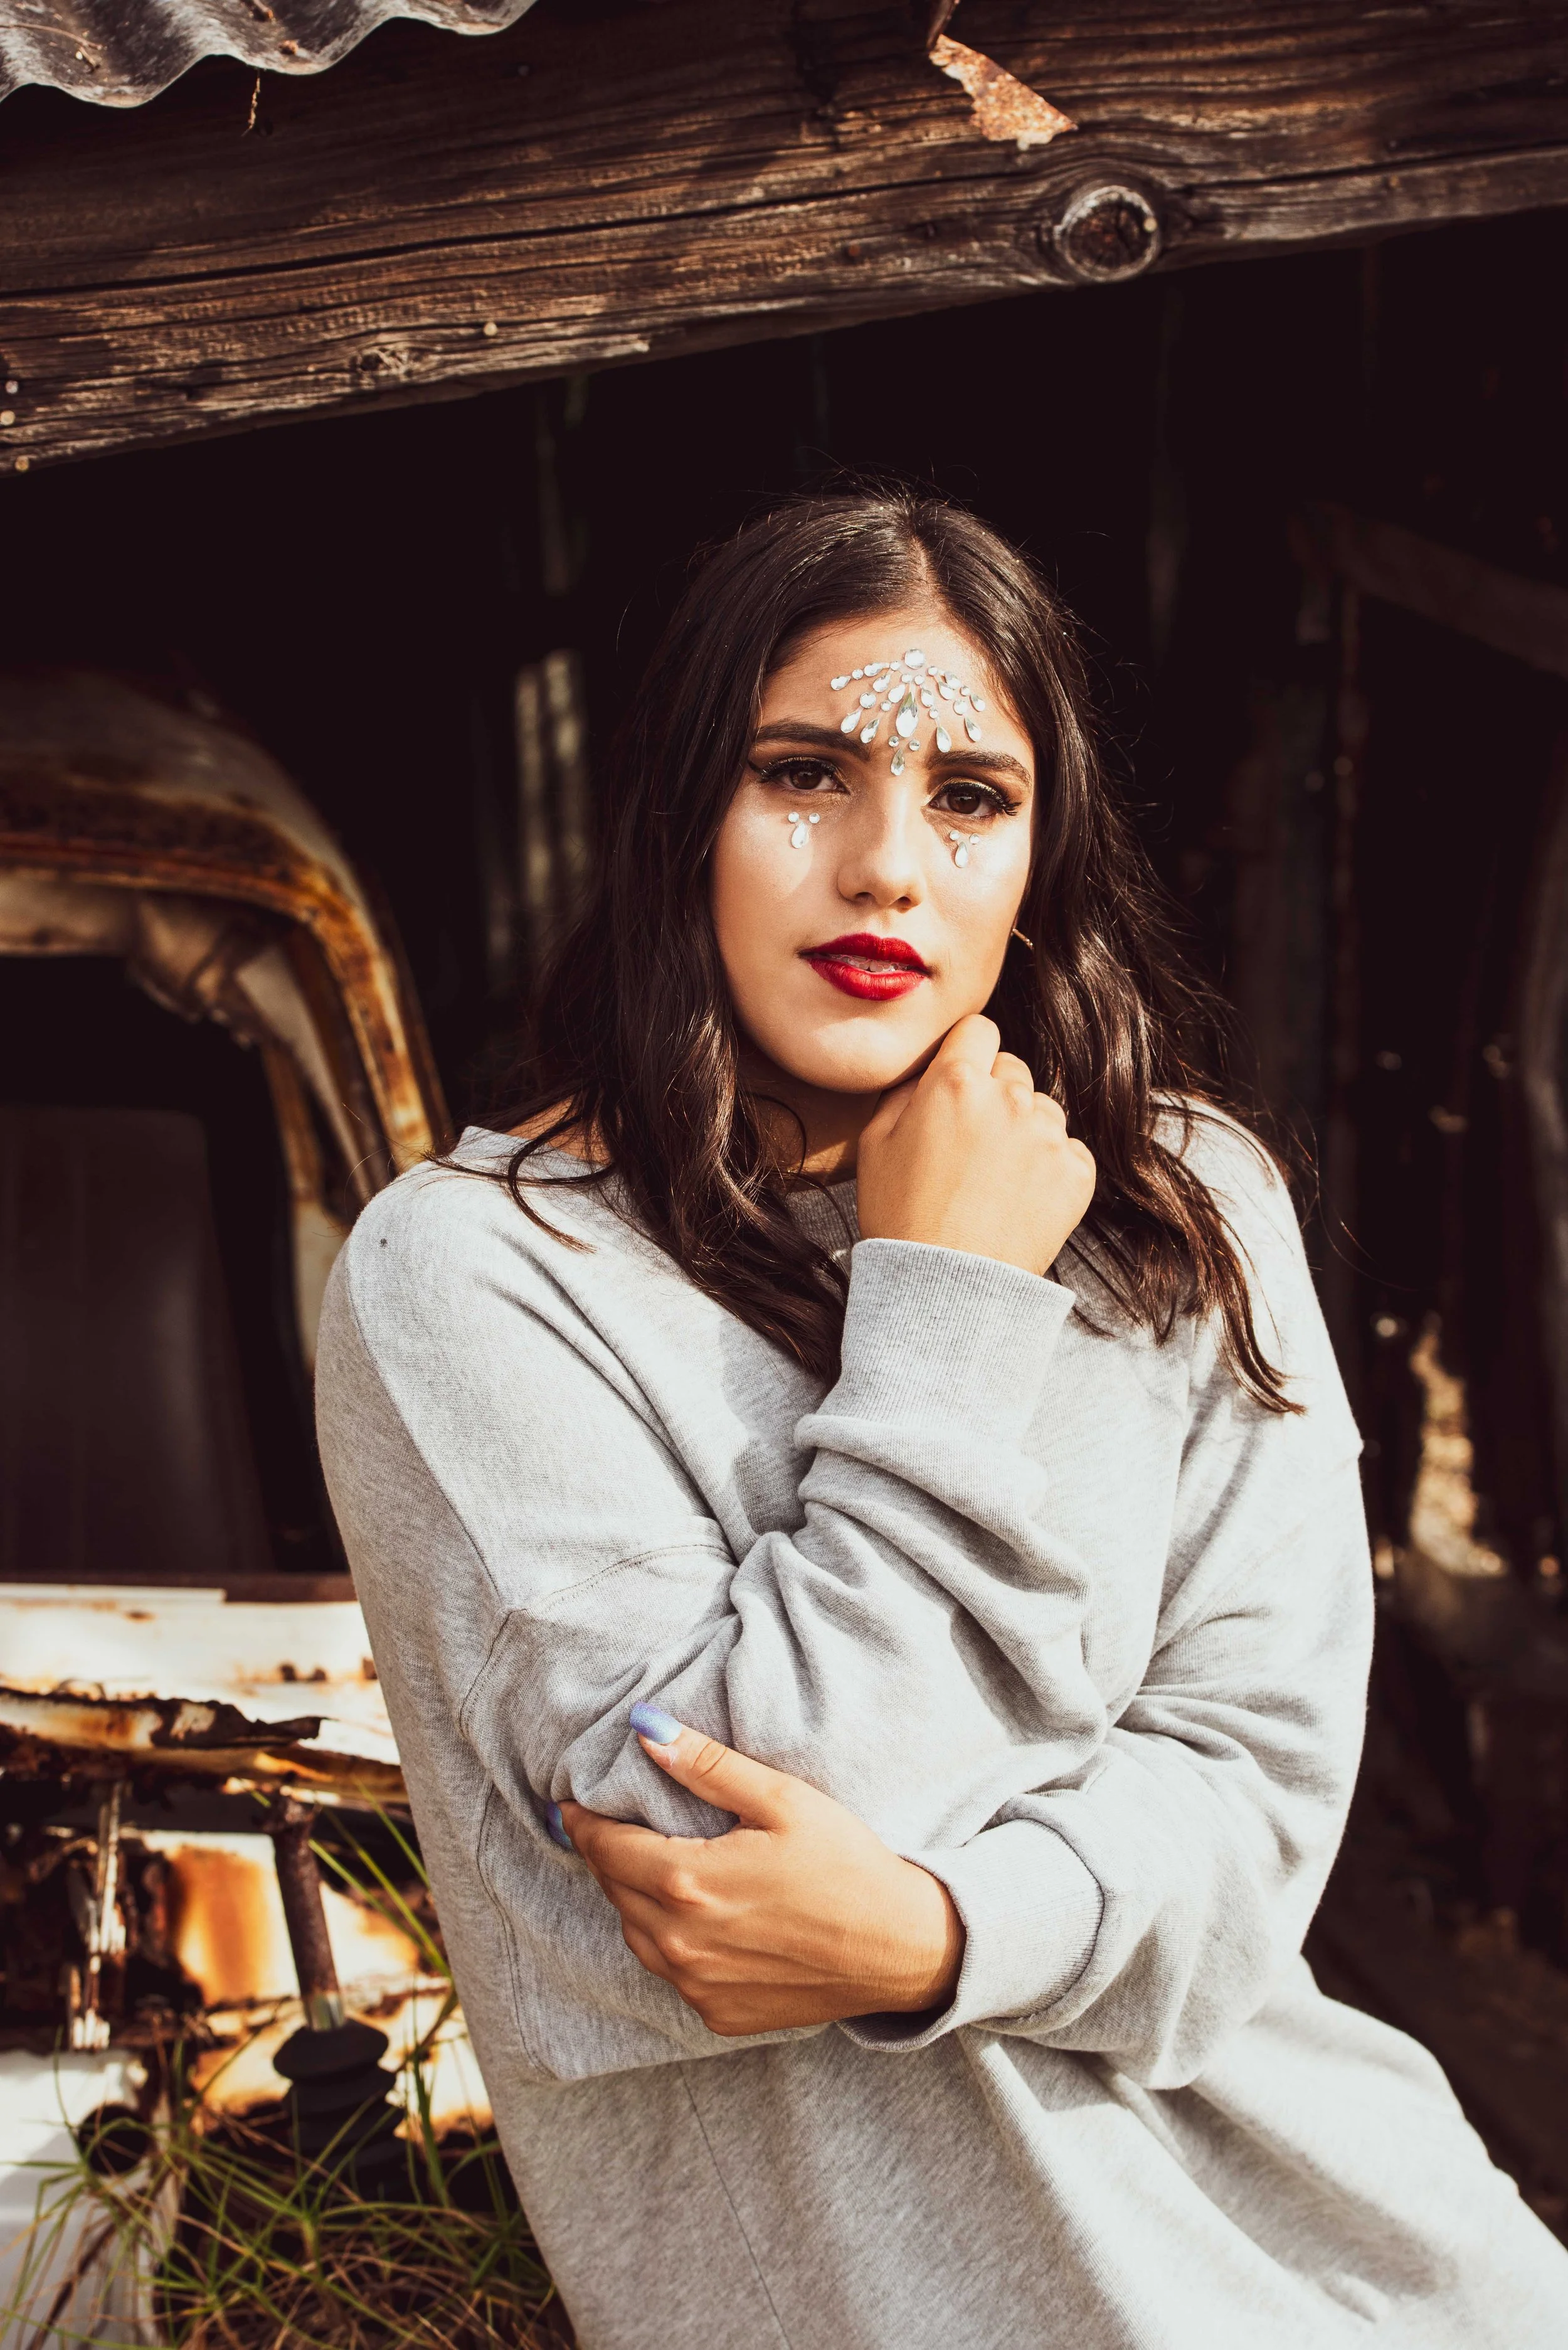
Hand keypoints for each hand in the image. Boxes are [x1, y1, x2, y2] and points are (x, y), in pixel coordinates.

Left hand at [556, 1712, 964, 2036]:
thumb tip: (644, 1729)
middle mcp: (680, 1943)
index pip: (605, 1847)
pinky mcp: (717, 2014)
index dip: (583, 1822)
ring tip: (645, 1866)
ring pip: (634, 1935)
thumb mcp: (780, 1799)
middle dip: (606, 1855)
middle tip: (607, 1826)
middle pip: (614, 1890)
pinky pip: (670, 1972)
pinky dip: (667, 1941)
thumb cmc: (846, 1864)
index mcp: (688, 1883)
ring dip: (631, 1899)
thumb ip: (705, 1766)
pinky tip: (692, 1917)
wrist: (900, 1947)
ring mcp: (697, 1986)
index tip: (571, 1804)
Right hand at [856, 1014, 1094, 1275]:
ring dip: (1023, 1131)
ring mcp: (1047, 1134)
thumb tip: (930, 1070)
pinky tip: (1019, 1199)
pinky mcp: (1076, 1171)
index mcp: (955, 1082)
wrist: (948, 1287)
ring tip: (995, 1180)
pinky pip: (1068, 1151)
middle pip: (1011, 1069)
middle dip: (993, 1095)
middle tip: (971, 1145)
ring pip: (1041, 1110)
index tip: (961, 1079)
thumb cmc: (901, 1216)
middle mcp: (1009, 1097)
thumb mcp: (874, 1144)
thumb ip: (904, 1091)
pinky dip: (1049, 1169)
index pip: (978, 1029)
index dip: (967, 1052)